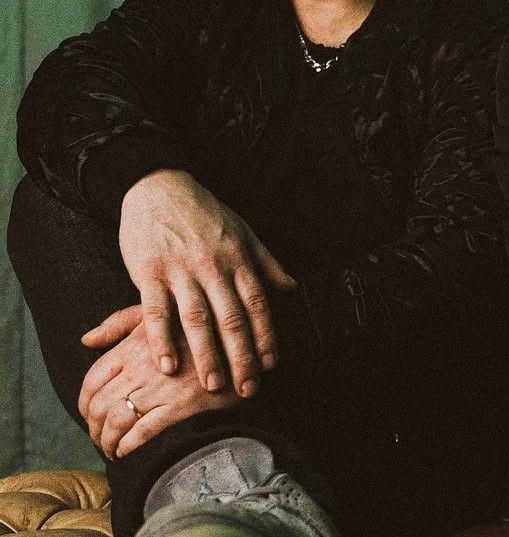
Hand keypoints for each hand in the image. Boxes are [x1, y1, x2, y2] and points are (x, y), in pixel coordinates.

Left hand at [79, 305, 239, 459]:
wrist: (243, 344)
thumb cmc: (200, 328)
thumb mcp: (162, 314)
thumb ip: (121, 323)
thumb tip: (86, 339)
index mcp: (135, 343)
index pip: (93, 378)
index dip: (85, 401)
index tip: (88, 414)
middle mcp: (143, 366)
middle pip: (100, 404)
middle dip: (93, 427)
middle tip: (97, 437)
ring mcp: (161, 387)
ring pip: (117, 421)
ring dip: (107, 440)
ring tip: (110, 448)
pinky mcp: (181, 406)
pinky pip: (142, 432)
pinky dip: (127, 446)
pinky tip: (125, 451)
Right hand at [119, 169, 295, 395]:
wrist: (160, 187)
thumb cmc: (205, 212)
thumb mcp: (244, 231)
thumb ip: (266, 263)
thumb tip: (292, 287)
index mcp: (238, 259)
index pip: (258, 304)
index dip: (266, 336)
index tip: (272, 364)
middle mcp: (213, 267)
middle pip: (231, 318)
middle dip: (242, 356)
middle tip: (247, 389)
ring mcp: (181, 270)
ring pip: (198, 318)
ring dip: (206, 355)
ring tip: (212, 385)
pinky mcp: (149, 272)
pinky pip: (156, 311)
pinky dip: (162, 339)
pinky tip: (167, 365)